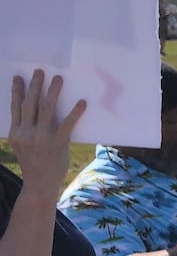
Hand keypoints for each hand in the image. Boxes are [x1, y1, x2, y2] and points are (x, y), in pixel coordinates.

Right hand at [8, 71, 86, 197]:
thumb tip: (32, 110)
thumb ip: (24, 130)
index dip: (17, 92)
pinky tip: (82, 102)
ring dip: (53, 92)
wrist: (39, 185)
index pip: (15, 108)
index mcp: (16, 133)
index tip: (18, 77)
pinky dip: (75, 112)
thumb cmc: (33, 162)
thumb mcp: (21, 145)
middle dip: (35, 86)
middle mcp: (26, 134)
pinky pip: (67, 124)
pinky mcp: (57, 144)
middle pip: (30, 104)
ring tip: (59, 79)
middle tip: (40, 71)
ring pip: (47, 110)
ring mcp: (41, 139)